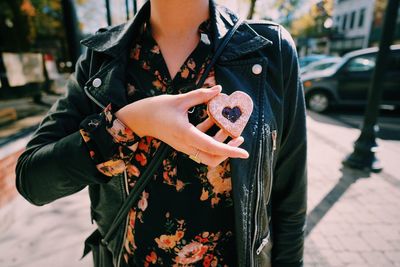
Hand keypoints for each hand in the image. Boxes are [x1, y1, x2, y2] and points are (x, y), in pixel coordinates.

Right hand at [115, 85, 248, 166]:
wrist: (139, 119)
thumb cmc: (156, 108)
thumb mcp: (180, 99)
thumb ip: (201, 95)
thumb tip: (219, 89)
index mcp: (186, 135)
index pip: (213, 148)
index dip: (231, 151)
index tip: (245, 153)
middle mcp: (187, 145)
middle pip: (212, 158)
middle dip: (228, 150)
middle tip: (238, 136)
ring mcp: (185, 146)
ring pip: (208, 152)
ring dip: (220, 141)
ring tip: (228, 124)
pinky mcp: (183, 143)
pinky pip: (201, 144)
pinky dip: (210, 135)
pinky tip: (213, 118)